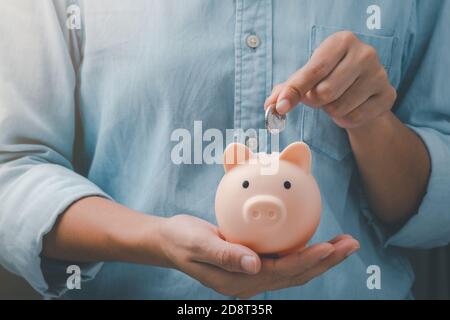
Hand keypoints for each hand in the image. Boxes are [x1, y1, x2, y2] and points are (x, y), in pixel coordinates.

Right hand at [158, 214, 359, 298]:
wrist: (169, 241)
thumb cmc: (180, 240)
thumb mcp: (197, 244)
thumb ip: (225, 255)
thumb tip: (254, 265)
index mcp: (238, 281)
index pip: (281, 273)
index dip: (307, 261)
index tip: (330, 246)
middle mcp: (250, 281)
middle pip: (296, 274)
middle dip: (326, 261)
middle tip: (351, 244)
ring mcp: (252, 273)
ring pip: (294, 269)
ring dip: (321, 257)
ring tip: (344, 243)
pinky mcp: (253, 262)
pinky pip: (284, 259)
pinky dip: (304, 251)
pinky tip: (316, 239)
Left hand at [264, 31, 396, 128]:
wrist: (364, 90)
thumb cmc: (330, 78)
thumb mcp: (308, 77)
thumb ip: (287, 89)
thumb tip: (270, 106)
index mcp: (342, 41)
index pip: (313, 70)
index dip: (294, 90)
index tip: (280, 107)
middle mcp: (364, 53)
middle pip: (325, 92)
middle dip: (315, 101)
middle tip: (318, 97)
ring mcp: (379, 74)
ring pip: (338, 108)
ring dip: (330, 111)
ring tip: (336, 100)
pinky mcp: (387, 95)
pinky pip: (354, 118)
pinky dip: (344, 119)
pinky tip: (349, 108)